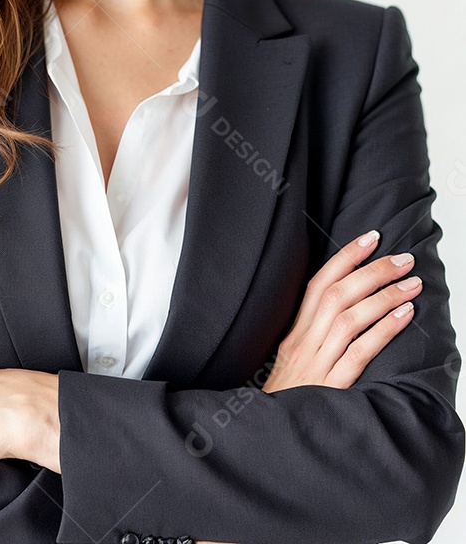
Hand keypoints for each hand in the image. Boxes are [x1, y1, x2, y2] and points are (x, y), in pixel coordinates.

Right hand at [262, 229, 420, 391]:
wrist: (267, 440)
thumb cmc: (288, 401)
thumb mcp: (293, 362)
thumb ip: (314, 336)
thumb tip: (347, 307)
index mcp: (294, 333)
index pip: (318, 283)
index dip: (345, 257)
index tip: (371, 238)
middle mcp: (303, 343)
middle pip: (337, 295)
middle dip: (373, 271)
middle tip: (403, 259)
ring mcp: (316, 364)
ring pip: (349, 318)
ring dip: (384, 296)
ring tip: (412, 284)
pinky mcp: (330, 387)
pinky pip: (359, 353)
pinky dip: (383, 331)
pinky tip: (403, 316)